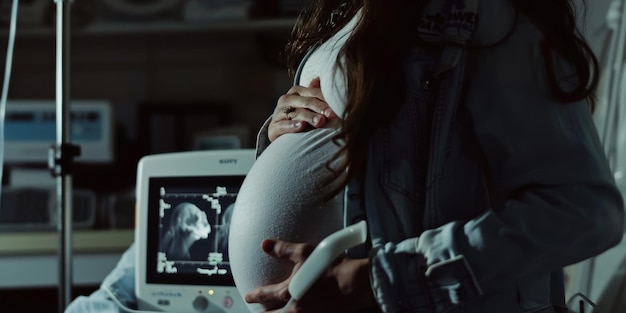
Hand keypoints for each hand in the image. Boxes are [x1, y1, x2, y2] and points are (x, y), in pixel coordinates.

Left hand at [244, 239, 375, 312]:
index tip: (248, 296)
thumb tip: (265, 244)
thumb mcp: (304, 252)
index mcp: (289, 292)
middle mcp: (296, 308)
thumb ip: (283, 249)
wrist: (353, 284)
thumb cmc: (330, 267)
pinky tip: (298, 312)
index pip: (266, 295)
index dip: (256, 295)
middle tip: (257, 312)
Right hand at [269, 77, 336, 141]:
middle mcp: (286, 99)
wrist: (281, 134)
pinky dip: (293, 126)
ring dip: (309, 117)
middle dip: (320, 108)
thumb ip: (316, 94)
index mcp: (296, 91)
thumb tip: (321, 78)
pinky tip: (301, 126)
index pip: (313, 93)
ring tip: (320, 121)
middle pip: (306, 102)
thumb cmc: (300, 118)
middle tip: (331, 114)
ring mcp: (278, 113)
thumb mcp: (309, 106)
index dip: (326, 99)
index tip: (337, 107)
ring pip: (296, 113)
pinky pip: (284, 125)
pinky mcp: (273, 127)